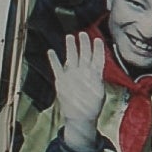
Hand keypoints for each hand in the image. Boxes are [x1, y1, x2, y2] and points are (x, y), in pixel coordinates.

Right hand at [47, 30, 110, 150]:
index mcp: (94, 75)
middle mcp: (83, 73)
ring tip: (69, 37)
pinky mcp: (62, 81)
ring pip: (72, 58)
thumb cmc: (92, 107)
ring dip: (71, 47)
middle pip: (84, 54)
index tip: (98, 39)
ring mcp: (72, 76)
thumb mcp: (100, 94)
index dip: (98, 49)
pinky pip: (57, 68)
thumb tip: (96, 77)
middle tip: (82, 33)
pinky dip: (54, 60)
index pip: (97, 58)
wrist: (80, 118)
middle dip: (84, 43)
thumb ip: (97, 83)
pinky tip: (51, 52)